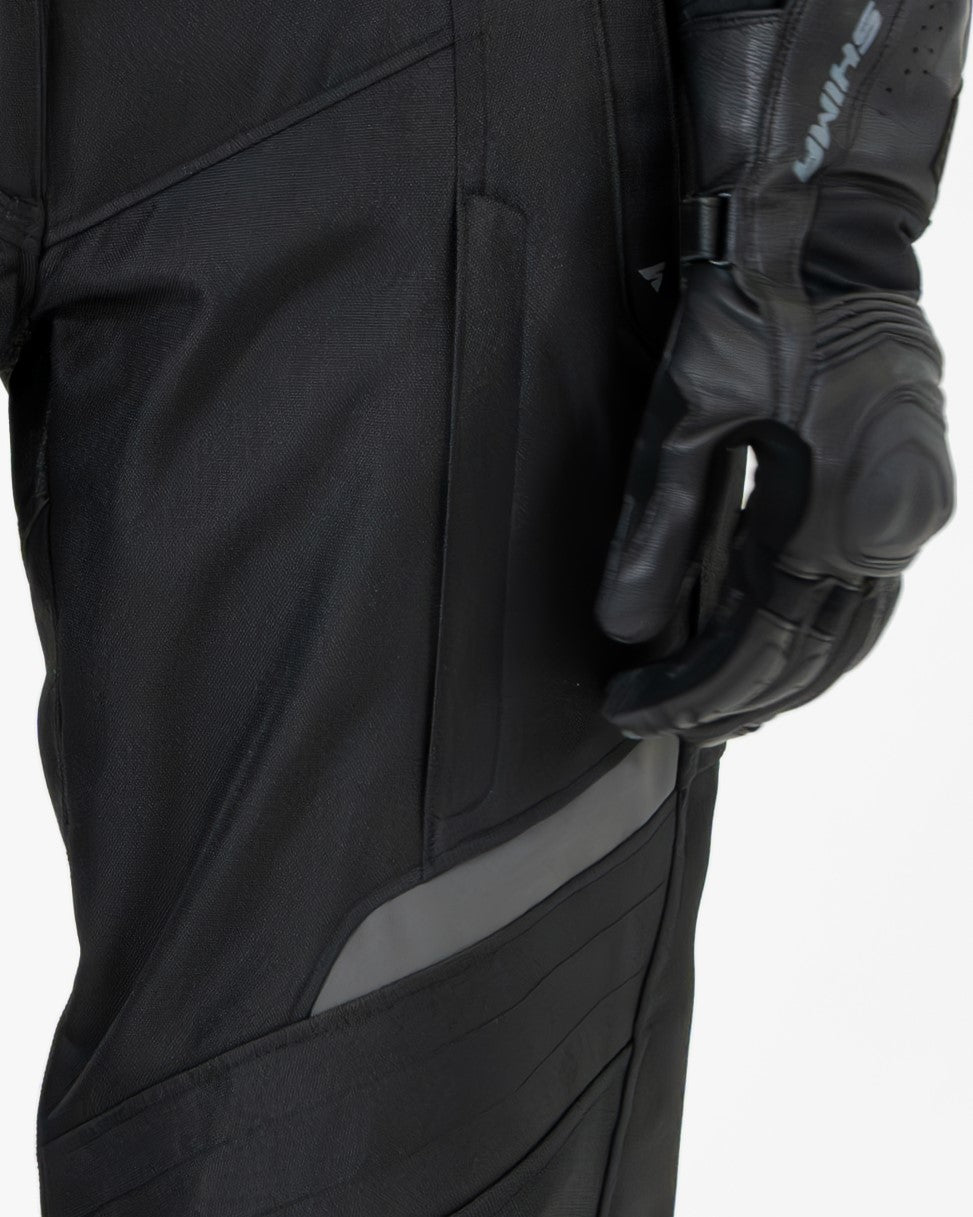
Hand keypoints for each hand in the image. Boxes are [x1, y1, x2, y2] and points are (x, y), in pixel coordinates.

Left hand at [596, 264, 953, 743]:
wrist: (824, 231)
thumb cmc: (750, 310)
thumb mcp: (682, 422)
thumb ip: (655, 534)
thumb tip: (624, 630)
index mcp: (834, 516)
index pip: (758, 647)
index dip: (691, 692)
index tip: (633, 712)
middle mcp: (890, 529)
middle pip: (812, 657)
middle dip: (736, 702)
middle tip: (668, 727)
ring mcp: (912, 513)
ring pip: (851, 638)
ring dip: (786, 683)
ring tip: (721, 714)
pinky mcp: (911, 493)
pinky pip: (868, 597)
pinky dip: (821, 637)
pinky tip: (781, 655)